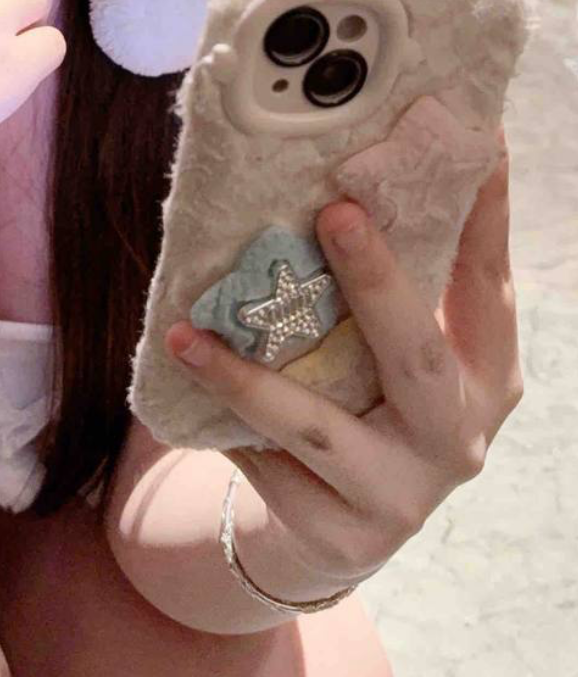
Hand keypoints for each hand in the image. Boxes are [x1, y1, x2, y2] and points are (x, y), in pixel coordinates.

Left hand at [165, 127, 521, 586]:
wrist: (350, 524)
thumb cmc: (377, 400)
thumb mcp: (406, 344)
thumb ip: (404, 275)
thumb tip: (370, 153)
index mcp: (487, 374)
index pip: (488, 286)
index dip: (485, 217)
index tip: (477, 141)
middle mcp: (458, 438)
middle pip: (415, 355)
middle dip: (376, 281)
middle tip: (335, 211)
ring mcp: (403, 496)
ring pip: (316, 428)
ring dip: (244, 378)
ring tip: (188, 333)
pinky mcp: (341, 535)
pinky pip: (271, 468)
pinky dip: (226, 424)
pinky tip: (189, 386)